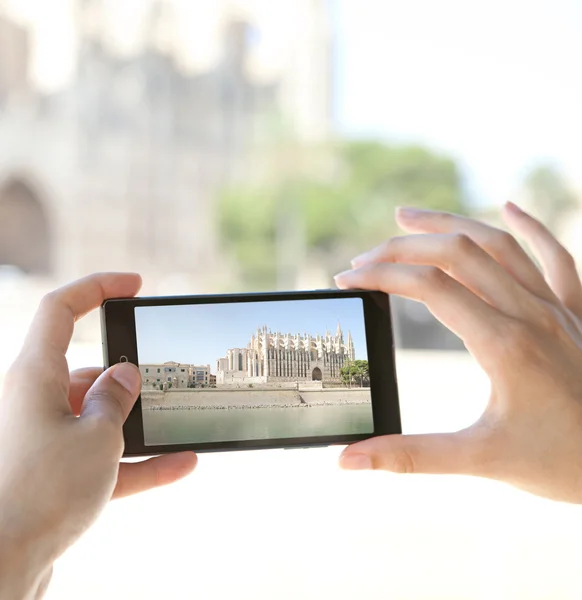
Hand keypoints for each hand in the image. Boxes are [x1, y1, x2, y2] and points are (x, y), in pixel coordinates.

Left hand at [0, 273, 196, 598]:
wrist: (3, 566)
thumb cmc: (41, 492)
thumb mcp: (96, 436)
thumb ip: (116, 399)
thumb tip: (124, 375)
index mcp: (35, 378)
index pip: (61, 311)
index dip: (98, 288)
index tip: (134, 285)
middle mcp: (35, 402)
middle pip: (87, 371)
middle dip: (127, 378)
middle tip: (163, 383)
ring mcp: (46, 439)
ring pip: (99, 418)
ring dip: (138, 425)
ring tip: (177, 425)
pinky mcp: (56, 473)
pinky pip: (104, 458)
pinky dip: (138, 461)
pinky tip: (179, 464)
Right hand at [335, 203, 581, 503]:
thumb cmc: (563, 464)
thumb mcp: (480, 461)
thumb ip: (410, 457)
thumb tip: (348, 460)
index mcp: (503, 344)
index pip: (429, 286)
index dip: (380, 277)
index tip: (347, 280)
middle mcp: (530, 313)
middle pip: (457, 253)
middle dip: (402, 247)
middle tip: (363, 257)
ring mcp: (557, 307)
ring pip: (498, 243)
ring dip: (449, 224)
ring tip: (407, 215)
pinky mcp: (576, 311)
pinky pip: (555, 255)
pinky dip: (530, 227)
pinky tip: (508, 207)